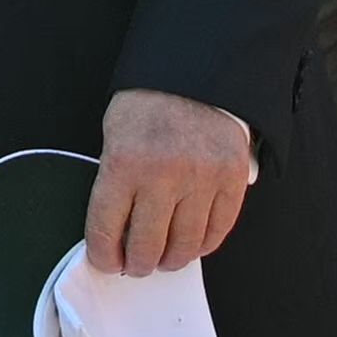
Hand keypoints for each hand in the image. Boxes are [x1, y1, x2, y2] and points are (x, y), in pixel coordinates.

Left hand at [85, 89, 253, 274]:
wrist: (194, 72)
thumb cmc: (147, 106)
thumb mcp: (114, 138)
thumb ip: (114, 187)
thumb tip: (116, 239)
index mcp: (124, 163)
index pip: (105, 232)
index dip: (104, 257)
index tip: (107, 261)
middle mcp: (163, 174)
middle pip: (146, 249)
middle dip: (137, 264)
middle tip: (137, 262)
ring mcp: (201, 178)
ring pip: (184, 247)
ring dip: (171, 260)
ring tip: (165, 256)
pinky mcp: (231, 178)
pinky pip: (217, 231)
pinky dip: (202, 245)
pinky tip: (191, 242)